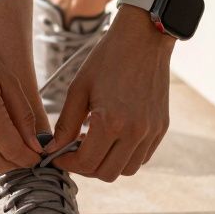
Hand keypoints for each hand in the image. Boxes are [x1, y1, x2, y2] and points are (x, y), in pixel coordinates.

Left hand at [51, 10, 173, 180]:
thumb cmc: (107, 59)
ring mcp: (152, 132)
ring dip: (107, 163)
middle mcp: (136, 132)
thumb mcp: (78, 89)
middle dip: (86, 167)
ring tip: (93, 143)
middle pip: (107, 173)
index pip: (86, 163)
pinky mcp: (162, 128)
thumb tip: (52, 149)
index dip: (67, 163)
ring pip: (127, 169)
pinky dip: (125, 156)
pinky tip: (112, 137)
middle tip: (73, 151)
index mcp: (111, 122)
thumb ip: (65, 124)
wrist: (144, 39)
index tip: (57, 155)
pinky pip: (142, 156)